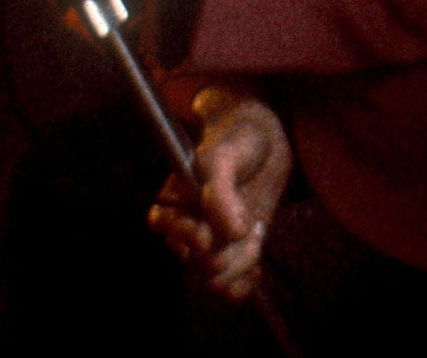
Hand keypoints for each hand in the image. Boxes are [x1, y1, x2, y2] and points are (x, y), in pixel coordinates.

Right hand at [148, 85, 291, 300]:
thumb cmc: (237, 140)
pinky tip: (256, 271)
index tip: (206, 236)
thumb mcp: (226, 158)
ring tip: (255, 234)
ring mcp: (212, 241)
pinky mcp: (234, 251)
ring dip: (239, 263)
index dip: (183, 235)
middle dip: (220, 250)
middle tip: (243, 227)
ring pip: (214, 276)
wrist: (264, 142)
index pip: (162, 225)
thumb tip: (232, 233)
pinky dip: (243, 285)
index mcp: (174, 196)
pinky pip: (229, 286)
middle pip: (192, 260)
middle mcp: (188, 224)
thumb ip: (223, 192)